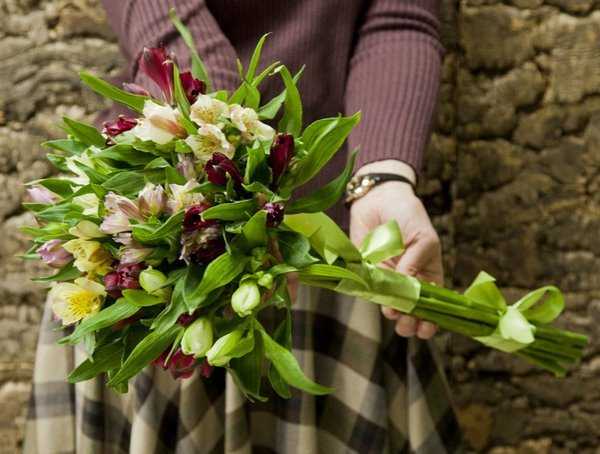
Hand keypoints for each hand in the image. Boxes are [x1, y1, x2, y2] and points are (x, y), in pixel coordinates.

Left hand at [350, 160, 441, 338]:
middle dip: (410, 322)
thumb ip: (415, 262)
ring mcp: (385, 278)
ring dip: (392, 314)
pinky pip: (368, 290)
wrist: (378, 197)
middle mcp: (407, 280)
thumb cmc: (407, 214)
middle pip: (410, 310)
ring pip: (389, 305)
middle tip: (408, 325)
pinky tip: (378, 299)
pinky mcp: (365, 272)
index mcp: (427, 272)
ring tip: (393, 314)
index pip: (432, 302)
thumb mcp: (422, 237)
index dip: (431, 318)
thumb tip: (407, 287)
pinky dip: (372, 297)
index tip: (428, 328)